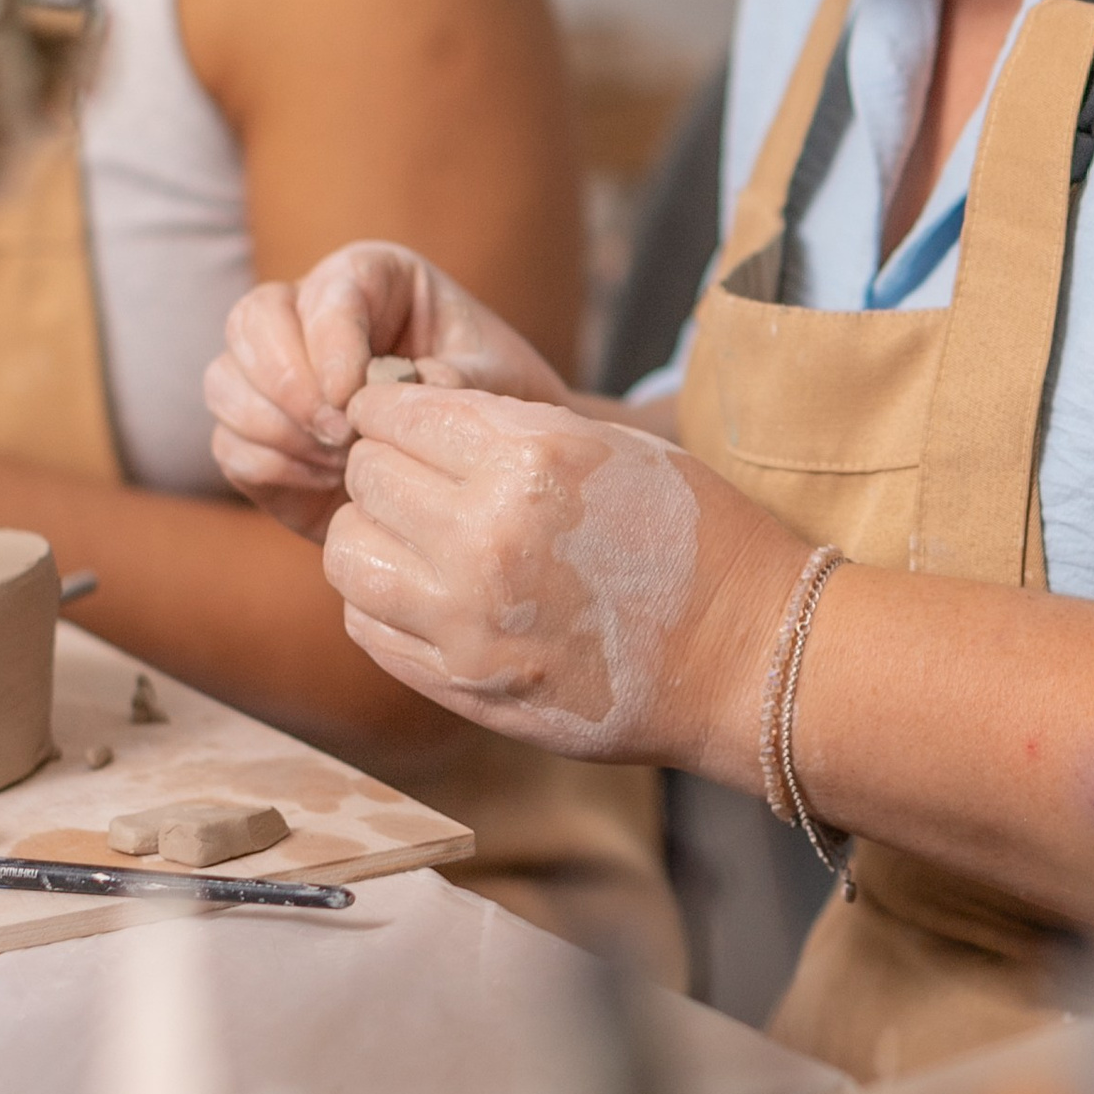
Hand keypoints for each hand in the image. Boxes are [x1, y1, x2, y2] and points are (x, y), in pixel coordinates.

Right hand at [206, 243, 571, 537]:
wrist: (481, 465)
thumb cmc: (493, 401)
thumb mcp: (496, 382)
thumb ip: (459, 380)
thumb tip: (410, 382)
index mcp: (372, 279)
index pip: (327, 289)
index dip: (329, 341)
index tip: (353, 396)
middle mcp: (310, 316)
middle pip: (251, 320)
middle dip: (287, 381)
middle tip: (339, 432)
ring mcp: (277, 376)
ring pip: (226, 381)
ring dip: (277, 428)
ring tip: (344, 460)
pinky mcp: (262, 437)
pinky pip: (230, 444)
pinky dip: (272, 466)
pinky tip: (326, 481)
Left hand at [321, 378, 805, 764]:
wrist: (746, 658)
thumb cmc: (693, 536)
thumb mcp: (611, 448)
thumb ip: (508, 428)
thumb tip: (411, 414)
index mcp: (531, 460)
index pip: (394, 413)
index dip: (389, 409)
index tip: (400, 417)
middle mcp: (485, 536)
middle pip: (364, 478)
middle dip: (381, 468)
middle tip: (413, 475)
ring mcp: (468, 620)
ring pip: (348, 553)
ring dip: (371, 535)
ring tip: (412, 535)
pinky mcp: (463, 684)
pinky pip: (368, 626)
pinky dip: (381, 602)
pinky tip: (426, 590)